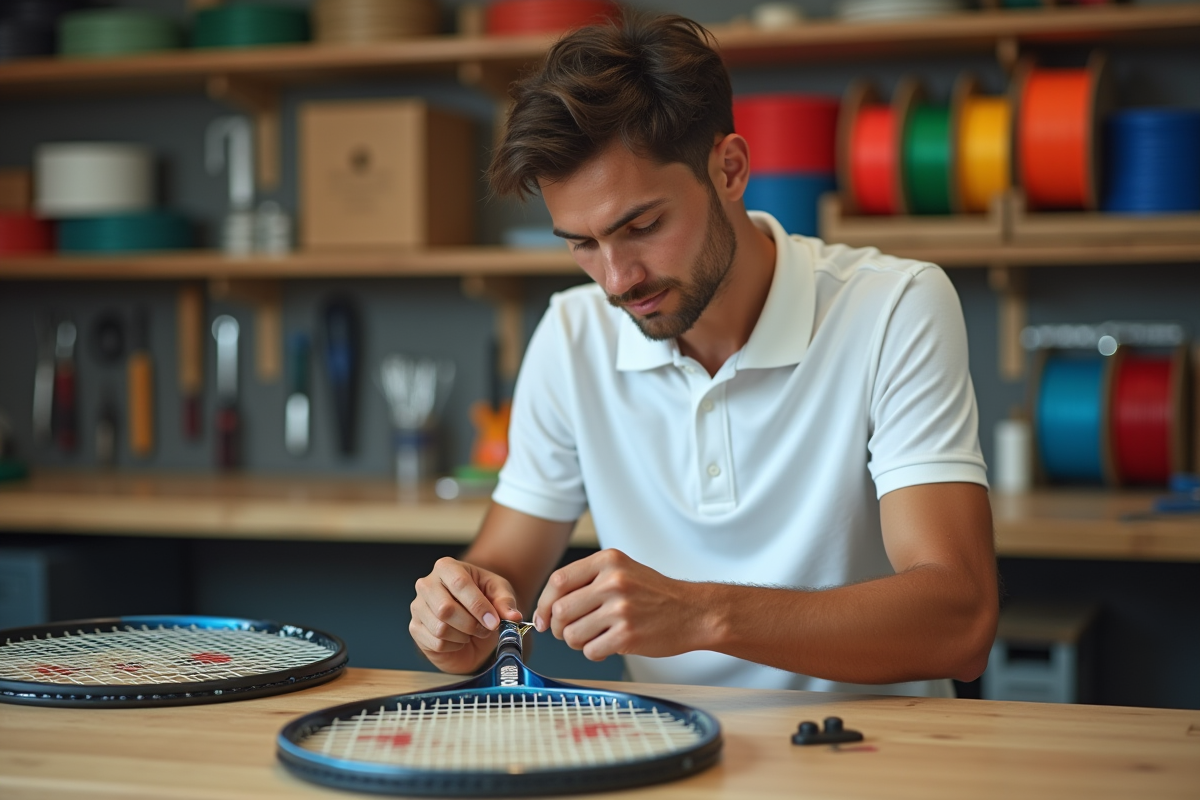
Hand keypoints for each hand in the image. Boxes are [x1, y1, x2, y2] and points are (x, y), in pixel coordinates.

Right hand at [410, 557, 523, 673]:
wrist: (469, 618)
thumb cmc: (482, 599)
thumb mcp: (499, 594)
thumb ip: (506, 602)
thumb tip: (513, 616)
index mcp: (447, 567)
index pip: (460, 584)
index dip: (478, 606)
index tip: (494, 621)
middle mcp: (427, 584)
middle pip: (446, 609)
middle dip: (471, 624)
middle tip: (486, 629)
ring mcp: (417, 607)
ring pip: (440, 628)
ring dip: (464, 635)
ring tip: (472, 632)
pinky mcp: (415, 628)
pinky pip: (436, 643)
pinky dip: (454, 645)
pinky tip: (459, 638)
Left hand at [533, 549, 702, 660]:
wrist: (694, 612)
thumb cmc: (655, 594)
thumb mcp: (622, 571)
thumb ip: (586, 582)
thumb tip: (546, 610)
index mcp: (608, 561)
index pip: (558, 582)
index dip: (543, 604)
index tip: (542, 619)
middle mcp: (613, 581)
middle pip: (560, 611)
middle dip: (559, 628)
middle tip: (571, 632)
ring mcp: (621, 608)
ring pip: (572, 634)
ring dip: (578, 642)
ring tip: (596, 637)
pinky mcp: (628, 634)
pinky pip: (591, 651)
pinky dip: (595, 653)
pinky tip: (610, 645)